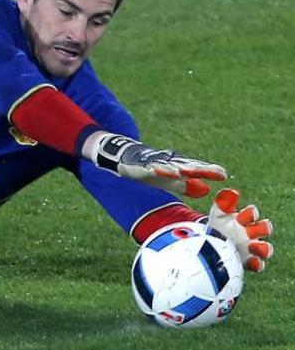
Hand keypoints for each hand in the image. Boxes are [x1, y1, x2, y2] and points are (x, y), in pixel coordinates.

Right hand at [86, 132, 226, 197]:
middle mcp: (169, 162)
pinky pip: (152, 168)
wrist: (126, 158)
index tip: (223, 175)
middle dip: (200, 169)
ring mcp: (156, 163)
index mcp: (178, 166)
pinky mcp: (142, 166)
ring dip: (182, 168)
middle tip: (215, 172)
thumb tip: (206, 190)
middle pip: (187, 165)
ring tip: (192, 173)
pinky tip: (168, 172)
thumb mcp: (170, 181)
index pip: (196, 168)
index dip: (209, 171)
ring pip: (171, 165)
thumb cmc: (151, 171)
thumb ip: (187, 186)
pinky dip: (160, 169)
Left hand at [208, 188, 273, 272]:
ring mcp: (252, 247)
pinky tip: (252, 261)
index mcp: (245, 219)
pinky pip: (258, 264)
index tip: (245, 213)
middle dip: (262, 228)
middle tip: (253, 228)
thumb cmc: (219, 226)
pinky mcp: (250, 261)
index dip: (250, 213)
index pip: (251, 213)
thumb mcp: (218, 214)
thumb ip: (223, 203)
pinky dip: (257, 263)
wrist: (212, 244)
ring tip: (253, 246)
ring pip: (264, 248)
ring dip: (262, 247)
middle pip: (263, 229)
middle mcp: (252, 233)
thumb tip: (231, 192)